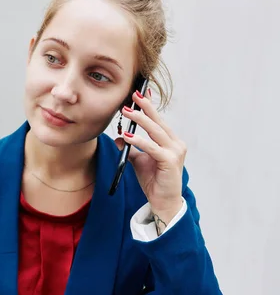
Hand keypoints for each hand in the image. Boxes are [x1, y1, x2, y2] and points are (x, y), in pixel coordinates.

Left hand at [116, 88, 185, 224]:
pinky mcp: (170, 162)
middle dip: (145, 107)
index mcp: (170, 141)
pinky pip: (152, 147)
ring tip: (127, 111)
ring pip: (155, 131)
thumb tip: (118, 137)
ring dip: (140, 120)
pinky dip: (138, 141)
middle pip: (158, 121)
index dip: (149, 106)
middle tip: (133, 95)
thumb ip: (130, 148)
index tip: (140, 93)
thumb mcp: (139, 161)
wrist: (163, 202)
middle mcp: (176, 144)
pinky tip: (127, 136)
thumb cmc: (154, 180)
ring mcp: (175, 152)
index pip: (158, 120)